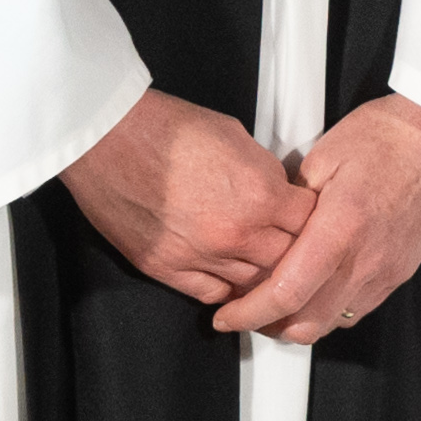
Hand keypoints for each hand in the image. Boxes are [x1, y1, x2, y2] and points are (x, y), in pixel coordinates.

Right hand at [61, 86, 309, 310]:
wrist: (107, 136)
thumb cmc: (164, 126)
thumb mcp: (235, 135)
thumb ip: (264, 170)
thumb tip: (277, 189)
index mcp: (260, 195)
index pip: (311, 223)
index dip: (313, 218)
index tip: (307, 217)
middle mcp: (236, 234)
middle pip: (288, 260)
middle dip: (293, 250)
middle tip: (287, 243)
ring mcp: (201, 256)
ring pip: (253, 283)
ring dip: (260, 272)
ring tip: (261, 261)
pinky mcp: (167, 269)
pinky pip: (212, 293)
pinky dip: (225, 287)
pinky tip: (229, 275)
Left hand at [212, 94, 420, 341]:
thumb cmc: (389, 136)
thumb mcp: (323, 157)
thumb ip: (290, 203)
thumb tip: (266, 228)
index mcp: (341, 228)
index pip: (286, 294)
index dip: (248, 313)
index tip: (228, 314)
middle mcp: (366, 259)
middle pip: (306, 325)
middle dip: (266, 326)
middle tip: (244, 312)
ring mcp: (386, 272)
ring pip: (332, 324)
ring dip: (298, 322)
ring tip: (276, 302)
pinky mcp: (399, 273)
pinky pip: (356, 309)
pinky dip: (327, 310)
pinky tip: (314, 289)